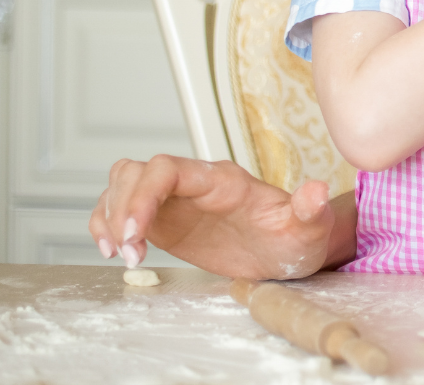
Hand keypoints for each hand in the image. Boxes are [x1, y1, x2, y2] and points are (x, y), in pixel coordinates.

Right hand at [88, 155, 354, 278]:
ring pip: (123, 184)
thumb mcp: (308, 228)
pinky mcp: (165, 220)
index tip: (134, 233)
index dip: (143, 195)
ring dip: (109, 217)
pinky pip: (121, 208)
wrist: (289, 249)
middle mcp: (193, 184)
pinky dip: (107, 225)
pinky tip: (116, 251)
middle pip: (137, 172)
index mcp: (222, 181)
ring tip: (121, 255)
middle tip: (129, 253)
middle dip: (121, 210)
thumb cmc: (296, 237)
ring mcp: (176, 200)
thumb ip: (309, 210)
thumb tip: (317, 191)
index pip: (169, 169)